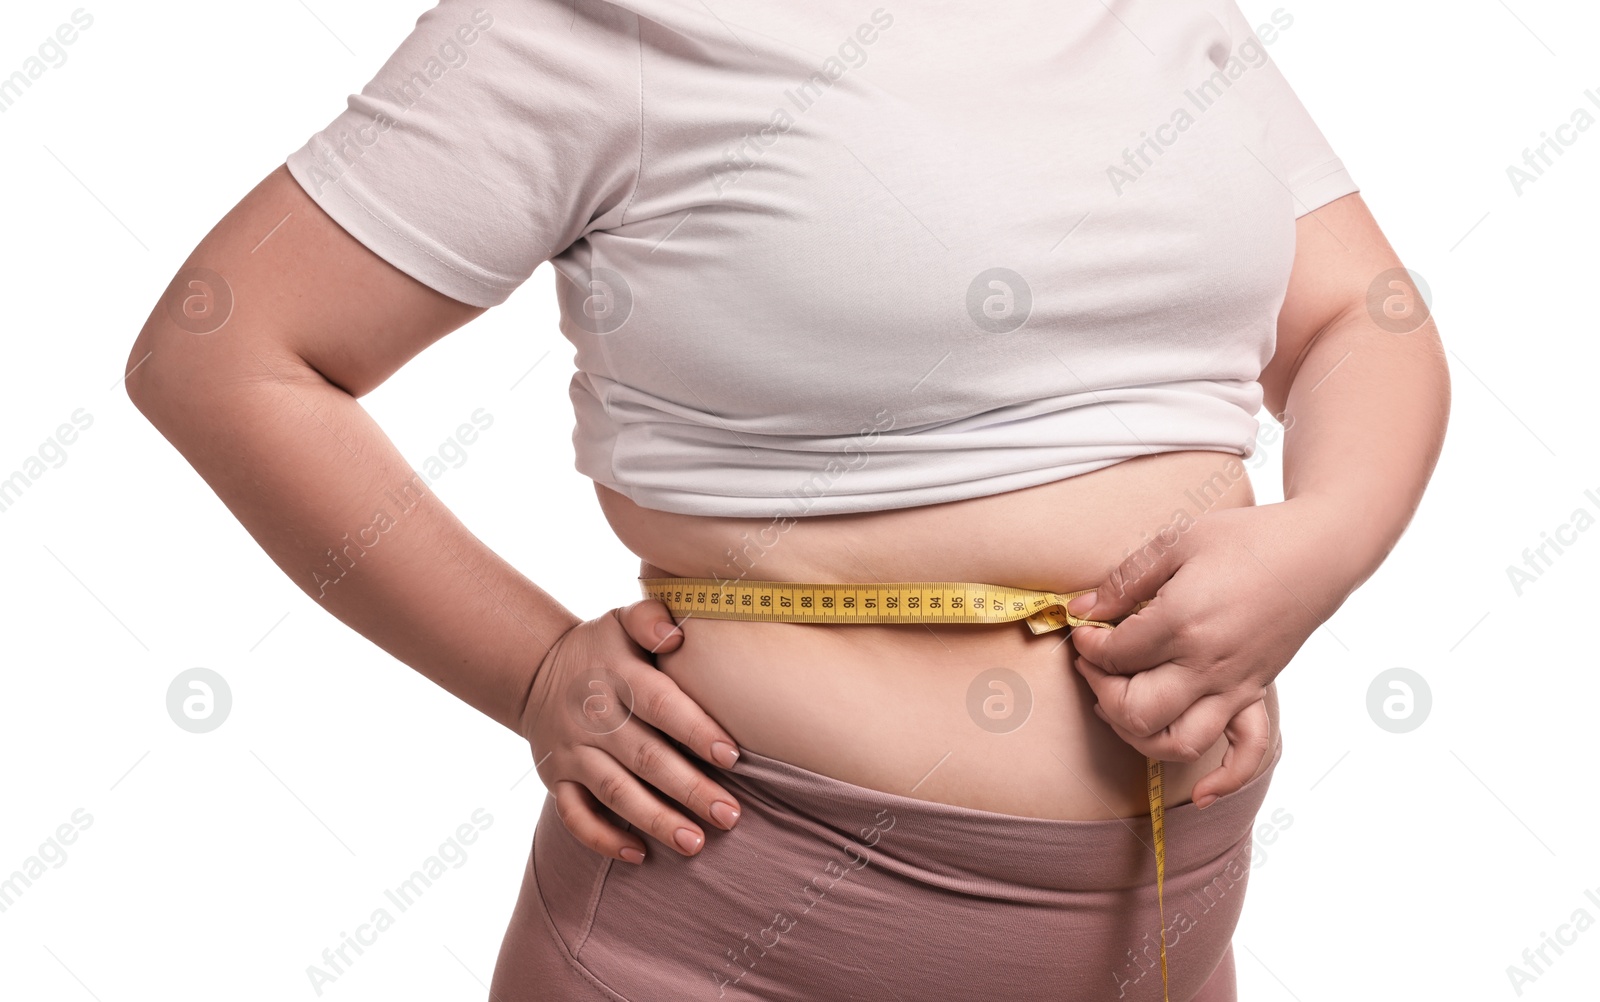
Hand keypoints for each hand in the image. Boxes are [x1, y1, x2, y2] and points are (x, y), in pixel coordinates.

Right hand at [518, 598, 742, 863]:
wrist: (536, 669)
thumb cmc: (603, 648)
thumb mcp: (621, 619)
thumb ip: (650, 619)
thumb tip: (674, 637)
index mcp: (615, 673)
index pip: (658, 703)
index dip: (695, 730)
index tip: (732, 756)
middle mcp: (591, 716)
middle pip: (644, 757)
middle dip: (689, 788)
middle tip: (730, 815)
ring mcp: (571, 751)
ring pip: (614, 792)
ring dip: (655, 820)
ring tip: (695, 842)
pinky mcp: (556, 779)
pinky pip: (576, 816)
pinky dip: (604, 839)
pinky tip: (639, 854)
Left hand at [1065, 498, 1349, 805]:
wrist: (1319, 551)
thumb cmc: (1248, 539)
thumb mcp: (1177, 542)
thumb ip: (1125, 581)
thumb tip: (1081, 610)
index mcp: (1182, 623)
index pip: (1114, 655)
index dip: (1088, 644)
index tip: (1085, 628)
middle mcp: (1207, 666)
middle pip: (1135, 710)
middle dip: (1101, 691)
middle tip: (1096, 665)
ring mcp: (1235, 687)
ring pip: (1177, 743)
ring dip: (1138, 735)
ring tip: (1123, 703)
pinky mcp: (1255, 694)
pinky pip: (1246, 753)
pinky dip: (1223, 780)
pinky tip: (1201, 791)